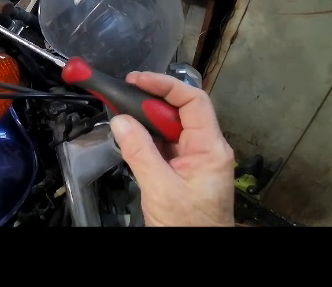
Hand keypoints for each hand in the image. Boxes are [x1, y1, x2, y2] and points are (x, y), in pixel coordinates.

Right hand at [109, 72, 234, 226]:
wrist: (198, 250)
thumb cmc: (189, 226)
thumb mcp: (160, 189)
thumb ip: (140, 153)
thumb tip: (120, 121)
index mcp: (210, 149)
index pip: (193, 102)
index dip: (165, 85)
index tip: (137, 80)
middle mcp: (206, 149)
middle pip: (179, 111)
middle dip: (150, 101)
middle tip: (122, 94)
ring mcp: (194, 159)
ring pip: (170, 127)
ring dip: (146, 119)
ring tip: (121, 112)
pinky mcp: (182, 169)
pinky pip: (164, 144)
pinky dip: (146, 137)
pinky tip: (130, 135)